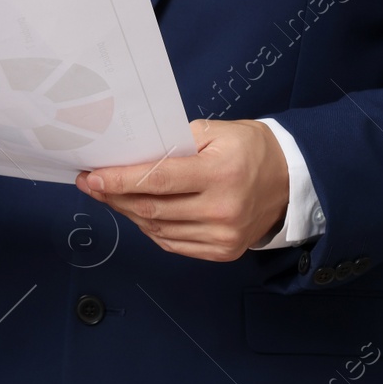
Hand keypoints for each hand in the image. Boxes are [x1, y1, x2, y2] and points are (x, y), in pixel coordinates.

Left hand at [75, 119, 289, 261]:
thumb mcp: (217, 131)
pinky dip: (150, 228)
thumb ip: (175, 141)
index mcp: (220, 174)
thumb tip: (132, 155)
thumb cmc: (250, 150)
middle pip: (152, 208)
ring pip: (158, 229)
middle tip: (91, 184)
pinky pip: (172, 243)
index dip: (120, 180)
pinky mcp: (222, 252)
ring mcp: (222, 236)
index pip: (158, 180)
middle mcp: (222, 210)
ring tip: (110, 196)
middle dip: (114, 196)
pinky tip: (137, 212)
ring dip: (128, 213)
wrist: (291, 181)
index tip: (93, 176)